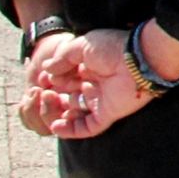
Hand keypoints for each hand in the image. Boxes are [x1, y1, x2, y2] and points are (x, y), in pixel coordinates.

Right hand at [28, 30, 151, 139]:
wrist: (139, 60)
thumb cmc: (113, 48)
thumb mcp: (82, 46)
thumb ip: (63, 58)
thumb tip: (47, 69)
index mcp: (89, 68)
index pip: (65, 79)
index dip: (51, 81)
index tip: (40, 80)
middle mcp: (94, 85)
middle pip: (67, 96)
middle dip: (52, 96)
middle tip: (43, 92)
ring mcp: (100, 101)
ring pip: (74, 113)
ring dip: (57, 113)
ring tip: (49, 103)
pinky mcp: (107, 114)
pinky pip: (87, 128)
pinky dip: (70, 130)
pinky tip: (56, 126)